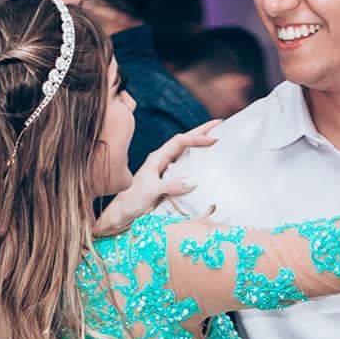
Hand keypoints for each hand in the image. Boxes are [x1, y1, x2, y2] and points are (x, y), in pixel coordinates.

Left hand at [94, 122, 220, 237]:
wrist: (120, 214)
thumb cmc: (131, 202)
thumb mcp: (151, 192)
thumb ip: (171, 185)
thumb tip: (194, 180)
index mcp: (157, 158)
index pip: (180, 141)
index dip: (197, 138)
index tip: (214, 139)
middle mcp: (160, 161)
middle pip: (183, 140)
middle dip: (201, 131)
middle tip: (220, 124)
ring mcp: (163, 170)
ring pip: (184, 152)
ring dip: (198, 144)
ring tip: (215, 138)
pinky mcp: (165, 181)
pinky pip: (183, 165)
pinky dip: (195, 160)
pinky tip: (203, 162)